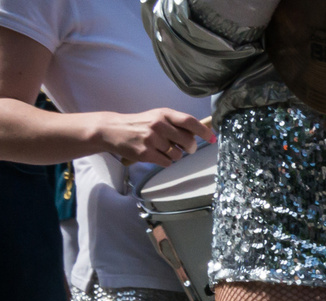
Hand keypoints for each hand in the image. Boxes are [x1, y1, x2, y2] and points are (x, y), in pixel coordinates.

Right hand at [95, 108, 211, 165]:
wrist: (113, 130)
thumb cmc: (140, 124)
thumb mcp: (157, 117)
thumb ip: (176, 124)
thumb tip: (200, 134)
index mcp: (163, 114)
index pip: (189, 122)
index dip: (204, 131)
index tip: (212, 138)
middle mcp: (158, 125)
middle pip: (188, 141)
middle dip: (191, 148)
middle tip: (186, 148)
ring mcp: (152, 139)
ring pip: (178, 154)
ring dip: (175, 155)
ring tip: (162, 148)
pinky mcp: (146, 153)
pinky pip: (167, 163)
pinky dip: (165, 161)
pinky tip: (155, 154)